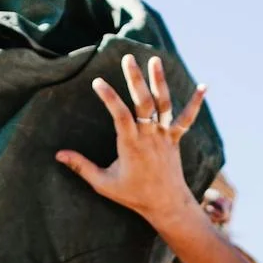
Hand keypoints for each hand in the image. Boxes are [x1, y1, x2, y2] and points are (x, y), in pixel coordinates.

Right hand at [55, 53, 208, 230]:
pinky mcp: (175, 139)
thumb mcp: (104, 183)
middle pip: (143, 103)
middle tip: (127, 59)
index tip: (98, 82)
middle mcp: (149, 136)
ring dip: (159, 82)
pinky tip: (203, 87)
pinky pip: (186, 119)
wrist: (166, 204)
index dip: (109, 98)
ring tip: (154, 60)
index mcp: (131, 145)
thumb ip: (81, 167)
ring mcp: (164, 136)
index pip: (120, 115)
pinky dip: (195, 103)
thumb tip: (58, 155)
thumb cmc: (133, 195)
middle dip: (135, 79)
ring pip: (164, 105)